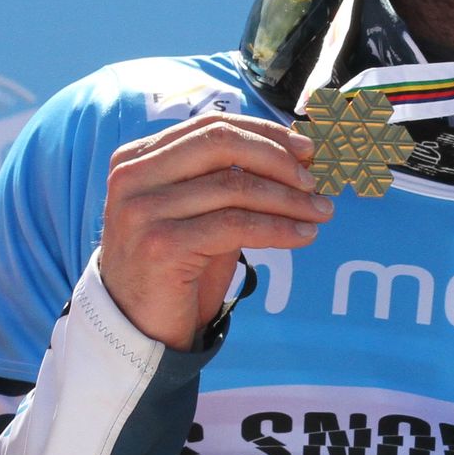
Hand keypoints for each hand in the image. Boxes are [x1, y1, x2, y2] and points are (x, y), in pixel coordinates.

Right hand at [100, 112, 330, 350]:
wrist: (137, 328)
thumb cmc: (174, 269)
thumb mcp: (197, 214)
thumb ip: (227, 182)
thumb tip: (293, 158)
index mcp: (137, 158)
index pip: (211, 126)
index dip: (265, 133)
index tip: (305, 150)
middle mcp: (133, 176)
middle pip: (221, 144)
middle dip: (278, 159)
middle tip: (313, 181)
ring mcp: (144, 210)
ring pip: (235, 186)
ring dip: (288, 199)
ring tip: (319, 212)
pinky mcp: (162, 245)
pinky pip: (236, 226)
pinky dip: (278, 228)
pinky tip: (303, 235)